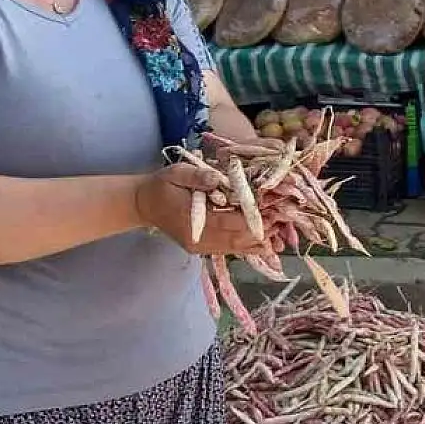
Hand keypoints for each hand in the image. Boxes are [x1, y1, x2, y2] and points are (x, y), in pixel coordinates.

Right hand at [136, 163, 271, 256]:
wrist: (144, 204)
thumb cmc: (162, 185)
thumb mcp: (176, 173)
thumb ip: (197, 176)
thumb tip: (217, 179)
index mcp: (191, 220)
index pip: (227, 222)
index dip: (251, 218)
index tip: (271, 211)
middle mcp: (197, 239)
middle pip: (235, 239)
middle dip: (260, 230)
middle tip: (280, 220)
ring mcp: (200, 246)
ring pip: (235, 248)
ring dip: (257, 241)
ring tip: (279, 233)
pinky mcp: (202, 248)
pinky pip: (229, 249)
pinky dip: (248, 246)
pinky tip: (265, 243)